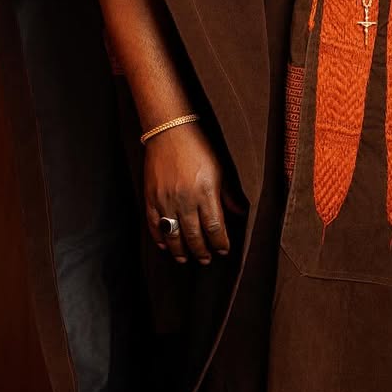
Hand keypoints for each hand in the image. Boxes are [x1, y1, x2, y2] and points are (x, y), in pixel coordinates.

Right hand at [144, 123, 246, 265]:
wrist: (170, 131)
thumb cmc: (199, 148)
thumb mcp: (221, 170)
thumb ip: (229, 194)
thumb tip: (241, 213)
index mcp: (206, 193)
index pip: (214, 228)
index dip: (220, 243)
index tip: (223, 250)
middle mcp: (185, 199)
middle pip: (194, 236)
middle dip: (201, 251)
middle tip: (205, 260)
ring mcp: (166, 199)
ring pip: (173, 235)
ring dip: (180, 250)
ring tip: (185, 259)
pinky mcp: (151, 197)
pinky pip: (154, 224)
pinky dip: (160, 238)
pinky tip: (166, 246)